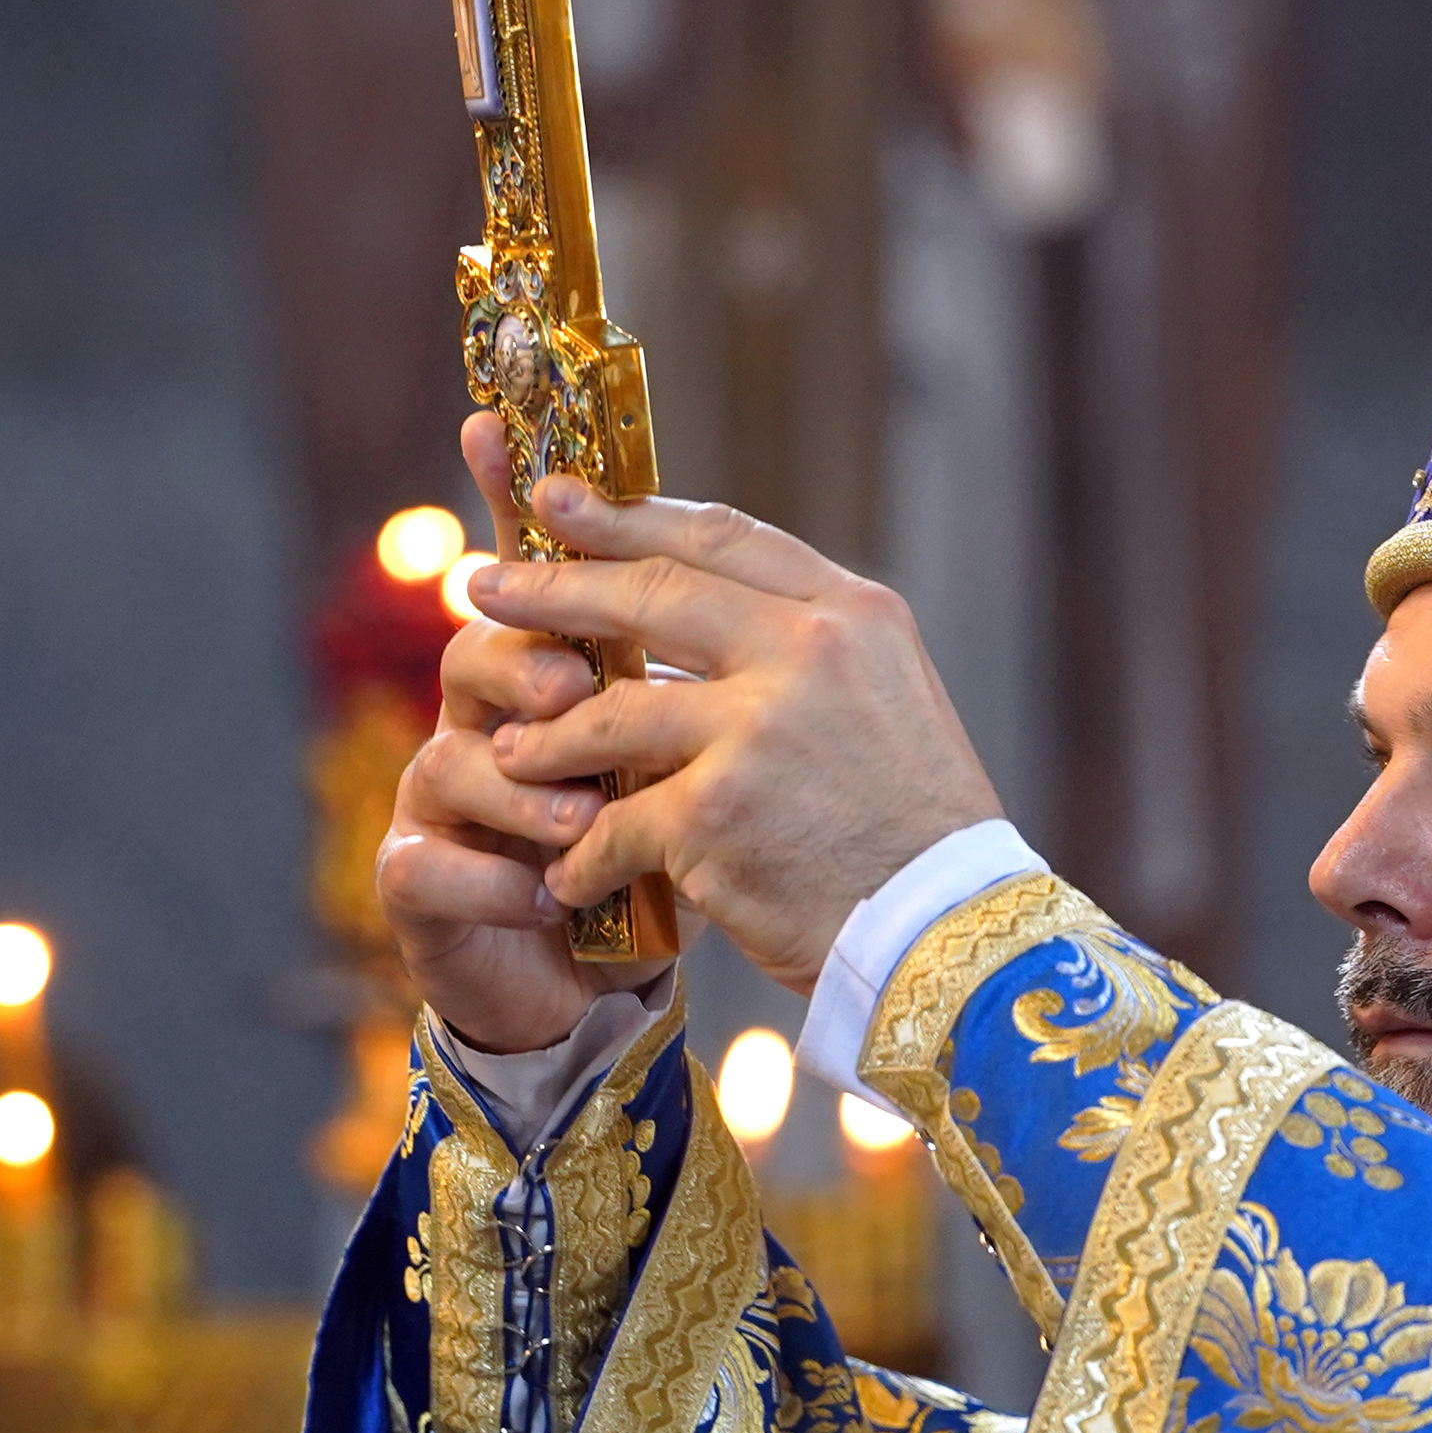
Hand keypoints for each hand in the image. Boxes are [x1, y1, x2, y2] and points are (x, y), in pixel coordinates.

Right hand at [374, 416, 657, 1051]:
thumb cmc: (669, 856)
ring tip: (584, 818)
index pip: (536, 576)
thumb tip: (772, 567)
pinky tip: (548, 898)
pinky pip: (429, 864)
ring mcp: (441, 798)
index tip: (490, 424)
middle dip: (527, 660)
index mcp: (556, 668)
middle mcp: (487, 718)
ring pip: (450, 756)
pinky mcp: (418, 882)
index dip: (510, 498)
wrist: (609, 990)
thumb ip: (709, 669)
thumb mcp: (710, 756)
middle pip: (478, 651)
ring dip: (521, 784)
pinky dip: (492, 881)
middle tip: (577, 687)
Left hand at [467, 470, 1001, 994]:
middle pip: (649, 595)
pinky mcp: (715, 814)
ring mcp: (757, 730)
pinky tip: (565, 876)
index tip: (560, 499)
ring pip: (610, 712)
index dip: (628, 514)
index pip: (721, 537)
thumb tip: (703, 606)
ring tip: (508, 754)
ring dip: (547, 738)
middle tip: (484, 584)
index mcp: (851, 613)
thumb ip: (807, 647)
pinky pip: (614, 824)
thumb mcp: (887, 697)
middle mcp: (807, 653)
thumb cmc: (913, 826)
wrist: (947, 933)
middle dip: (553, 589)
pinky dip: (582, 857)